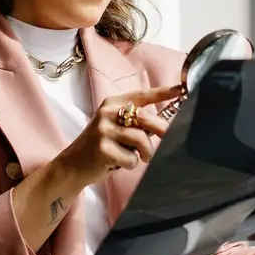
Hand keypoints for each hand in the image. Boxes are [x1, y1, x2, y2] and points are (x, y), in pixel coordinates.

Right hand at [54, 84, 182, 185]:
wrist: (73, 164)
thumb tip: (164, 123)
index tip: (180, 89)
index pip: (142, 95)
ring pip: (141, 139)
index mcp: (113, 103)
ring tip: (141, 157)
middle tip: (169, 138)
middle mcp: (107, 113)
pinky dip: (130, 164)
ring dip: (146, 153)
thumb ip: (135, 121)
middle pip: (145, 117)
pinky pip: (130, 158)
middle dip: (162, 129)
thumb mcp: (115, 126)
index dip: (162, 92)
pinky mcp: (102, 148)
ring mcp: (104, 130)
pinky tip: (120, 163)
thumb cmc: (101, 145)